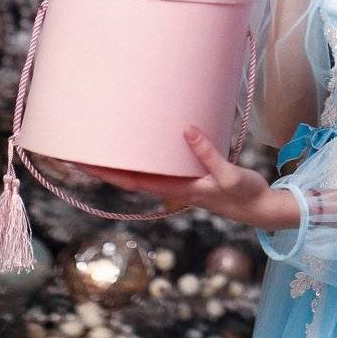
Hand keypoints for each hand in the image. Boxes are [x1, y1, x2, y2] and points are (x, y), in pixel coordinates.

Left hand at [71, 126, 295, 229]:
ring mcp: (178, 180)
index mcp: (174, 188)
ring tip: (102, 137)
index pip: (130, 180)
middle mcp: (170, 186)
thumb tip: (187, 130)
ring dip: (121, 158)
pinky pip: (158, 162)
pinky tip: (142, 139)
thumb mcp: (228, 175)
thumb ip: (208, 154)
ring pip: (141, 169)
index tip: (79, 160)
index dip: (104, 171)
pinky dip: (144, 152)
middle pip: (128, 175)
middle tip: (78, 142)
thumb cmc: (243, 194)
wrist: (258, 207)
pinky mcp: (189, 173)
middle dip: (103, 162)